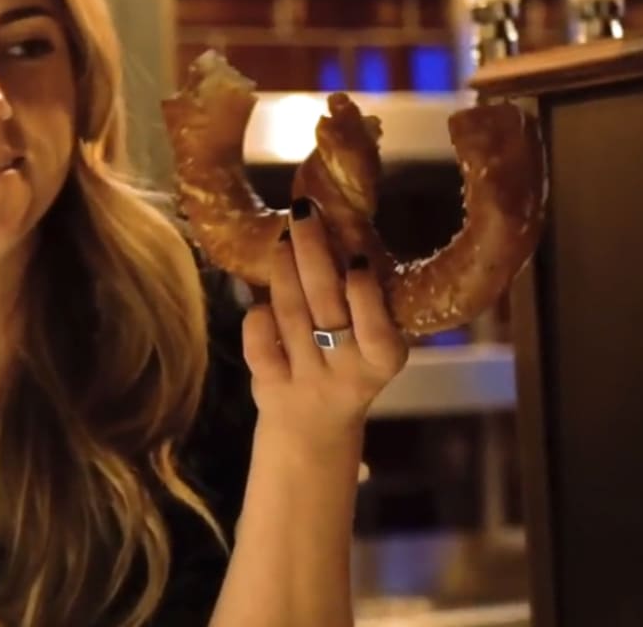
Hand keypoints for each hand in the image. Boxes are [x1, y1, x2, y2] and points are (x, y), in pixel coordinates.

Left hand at [241, 197, 408, 445]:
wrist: (315, 429)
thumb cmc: (346, 363)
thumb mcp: (371, 338)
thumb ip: (362, 295)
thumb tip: (341, 224)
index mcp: (384, 356)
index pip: (376, 326)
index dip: (365, 293)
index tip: (356, 258)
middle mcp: (347, 371)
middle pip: (326, 307)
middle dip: (314, 254)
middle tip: (304, 212)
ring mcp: (307, 379)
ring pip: (291, 318)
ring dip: (283, 272)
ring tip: (283, 239)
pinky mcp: (271, 386)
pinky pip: (259, 346)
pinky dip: (258, 318)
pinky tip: (260, 297)